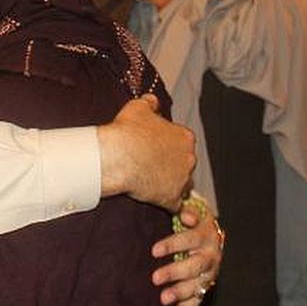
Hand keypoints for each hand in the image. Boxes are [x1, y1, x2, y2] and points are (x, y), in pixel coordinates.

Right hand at [98, 95, 194, 210]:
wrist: (118, 156)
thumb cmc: (127, 131)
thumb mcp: (137, 108)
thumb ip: (149, 103)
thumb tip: (152, 100)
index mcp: (184, 137)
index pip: (183, 142)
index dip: (168, 145)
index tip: (156, 147)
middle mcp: (189, 158)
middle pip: (184, 164)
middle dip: (172, 165)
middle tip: (152, 164)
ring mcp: (182, 180)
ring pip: (183, 185)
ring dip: (172, 184)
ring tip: (154, 183)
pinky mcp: (172, 199)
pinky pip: (175, 205)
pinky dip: (167, 204)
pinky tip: (155, 200)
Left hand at [151, 205, 223, 305]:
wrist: (212, 235)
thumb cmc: (193, 223)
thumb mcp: (192, 213)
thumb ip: (187, 212)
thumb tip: (186, 215)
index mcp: (206, 235)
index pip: (190, 239)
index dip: (172, 245)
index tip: (154, 250)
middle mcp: (210, 255)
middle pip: (194, 266)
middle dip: (174, 273)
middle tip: (155, 278)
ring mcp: (210, 273)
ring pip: (197, 285)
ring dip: (180, 293)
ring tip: (163, 298)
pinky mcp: (207, 285)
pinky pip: (198, 299)